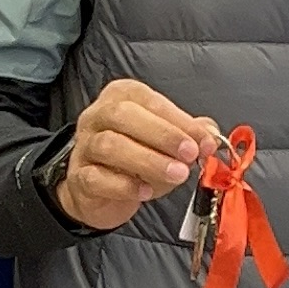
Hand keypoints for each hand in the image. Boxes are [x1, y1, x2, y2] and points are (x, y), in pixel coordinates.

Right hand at [55, 79, 221, 231]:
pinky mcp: (78, 177)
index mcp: (121, 96)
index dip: (180, 120)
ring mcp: (84, 146)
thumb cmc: (135, 157)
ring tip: (177, 174)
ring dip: (148, 160)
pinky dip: (124, 185)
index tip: (204, 141)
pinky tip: (146, 191)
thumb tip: (210, 134)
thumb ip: (188, 134)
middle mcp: (98, 116)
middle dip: (163, 134)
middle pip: (123, 115)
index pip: (150, 101)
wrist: (98, 190)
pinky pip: (96, 177)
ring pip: (109, 145)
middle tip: (190, 154)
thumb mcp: (164, 141)